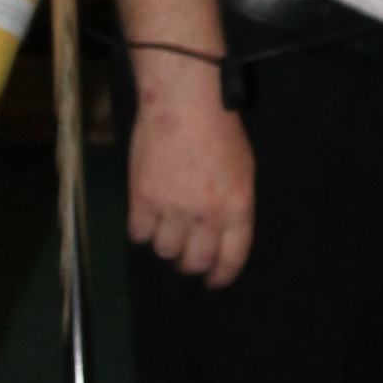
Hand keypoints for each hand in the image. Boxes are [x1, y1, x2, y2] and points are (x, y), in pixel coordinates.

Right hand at [124, 82, 256, 286]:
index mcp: (237, 207)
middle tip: (185, 253)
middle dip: (191, 263)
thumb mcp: (244, 168)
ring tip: (165, 226)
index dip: (221, 275)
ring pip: (164, 250)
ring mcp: (173, 209)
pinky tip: (145, 215)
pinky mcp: (142, 199)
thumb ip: (234, 204)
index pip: (231, 259)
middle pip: (194, 262)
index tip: (214, 280)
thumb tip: (222, 232)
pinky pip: (138, 234)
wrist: (183, 103)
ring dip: (165, 242)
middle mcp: (206, 215)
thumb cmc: (218, 128)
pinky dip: (141, 229)